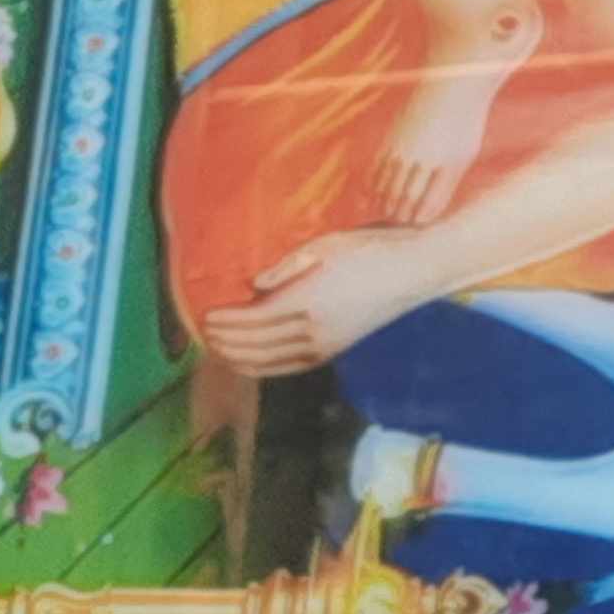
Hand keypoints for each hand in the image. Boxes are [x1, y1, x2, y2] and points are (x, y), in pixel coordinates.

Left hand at [196, 228, 443, 375]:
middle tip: (202, 333)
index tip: (204, 316)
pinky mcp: (332, 351)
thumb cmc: (369, 249)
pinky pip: (288, 367)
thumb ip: (285, 266)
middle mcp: (311, 330)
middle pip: (254, 344)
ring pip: (268, 361)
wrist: (411, 272)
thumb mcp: (325, 245)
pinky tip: (248, 363)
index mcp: (306, 301)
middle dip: (224, 341)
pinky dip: (263, 368)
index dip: (224, 321)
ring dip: (238, 358)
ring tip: (217, 350)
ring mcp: (323, 345)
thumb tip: (252, 285)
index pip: (252, 319)